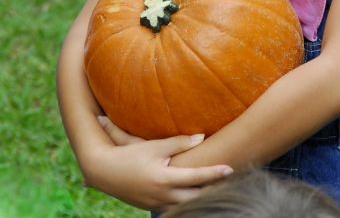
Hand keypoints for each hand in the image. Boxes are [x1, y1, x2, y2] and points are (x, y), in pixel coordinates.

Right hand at [85, 116, 232, 210]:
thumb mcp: (155, 146)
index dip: (215, 173)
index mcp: (165, 179)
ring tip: (216, 185)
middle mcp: (163, 195)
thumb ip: (179, 143)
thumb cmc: (130, 155)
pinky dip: (186, 200)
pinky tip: (195, 193)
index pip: (197, 177)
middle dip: (213, 189)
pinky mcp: (151, 207)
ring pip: (186, 204)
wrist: (104, 172)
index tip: (230, 168)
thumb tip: (202, 137)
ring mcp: (157, 204)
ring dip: (201, 196)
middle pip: (196, 196)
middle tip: (229, 179)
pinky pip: (175, 206)